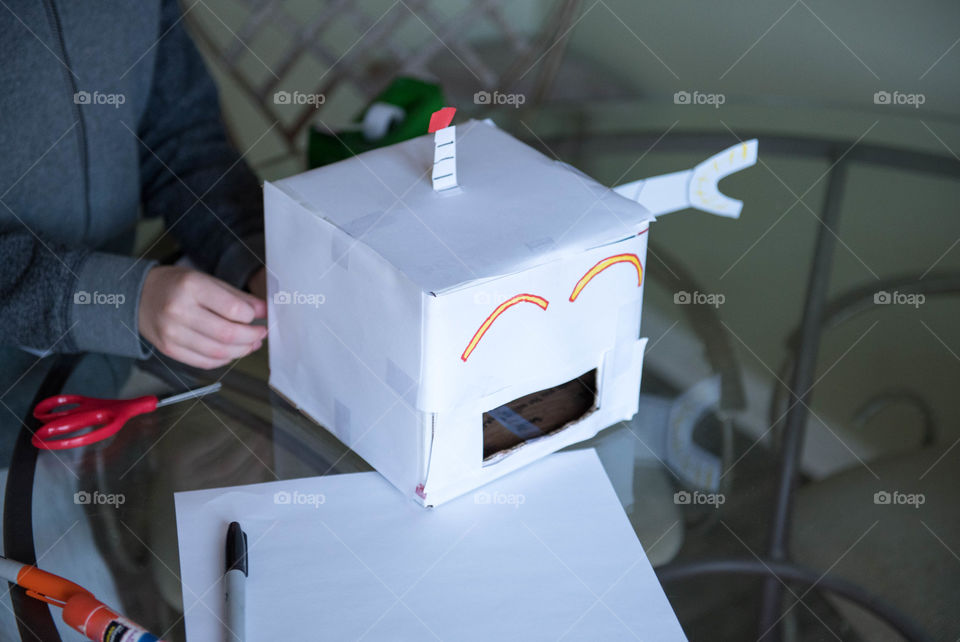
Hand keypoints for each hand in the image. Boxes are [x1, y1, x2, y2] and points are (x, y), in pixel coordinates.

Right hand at [139, 266, 267, 368]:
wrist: (139, 297)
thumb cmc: (177, 286)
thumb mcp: (207, 280)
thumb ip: (237, 297)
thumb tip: (265, 311)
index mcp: (191, 287)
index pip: (233, 309)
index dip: (253, 317)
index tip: (261, 316)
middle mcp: (179, 311)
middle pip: (227, 334)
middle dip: (252, 337)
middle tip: (261, 334)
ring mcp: (172, 333)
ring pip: (218, 352)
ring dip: (241, 351)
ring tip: (251, 344)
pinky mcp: (169, 349)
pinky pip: (204, 362)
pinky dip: (224, 360)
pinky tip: (232, 352)